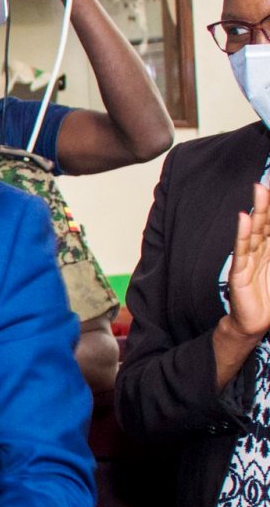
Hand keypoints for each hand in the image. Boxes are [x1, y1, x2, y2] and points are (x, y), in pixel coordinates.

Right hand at [225, 183, 269, 340]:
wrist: (257, 325)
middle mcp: (261, 252)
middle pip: (266, 222)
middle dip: (268, 202)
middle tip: (267, 181)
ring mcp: (249, 261)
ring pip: (255, 231)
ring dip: (258, 210)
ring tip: (260, 190)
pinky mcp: (239, 274)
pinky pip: (242, 250)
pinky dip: (242, 234)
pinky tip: (244, 218)